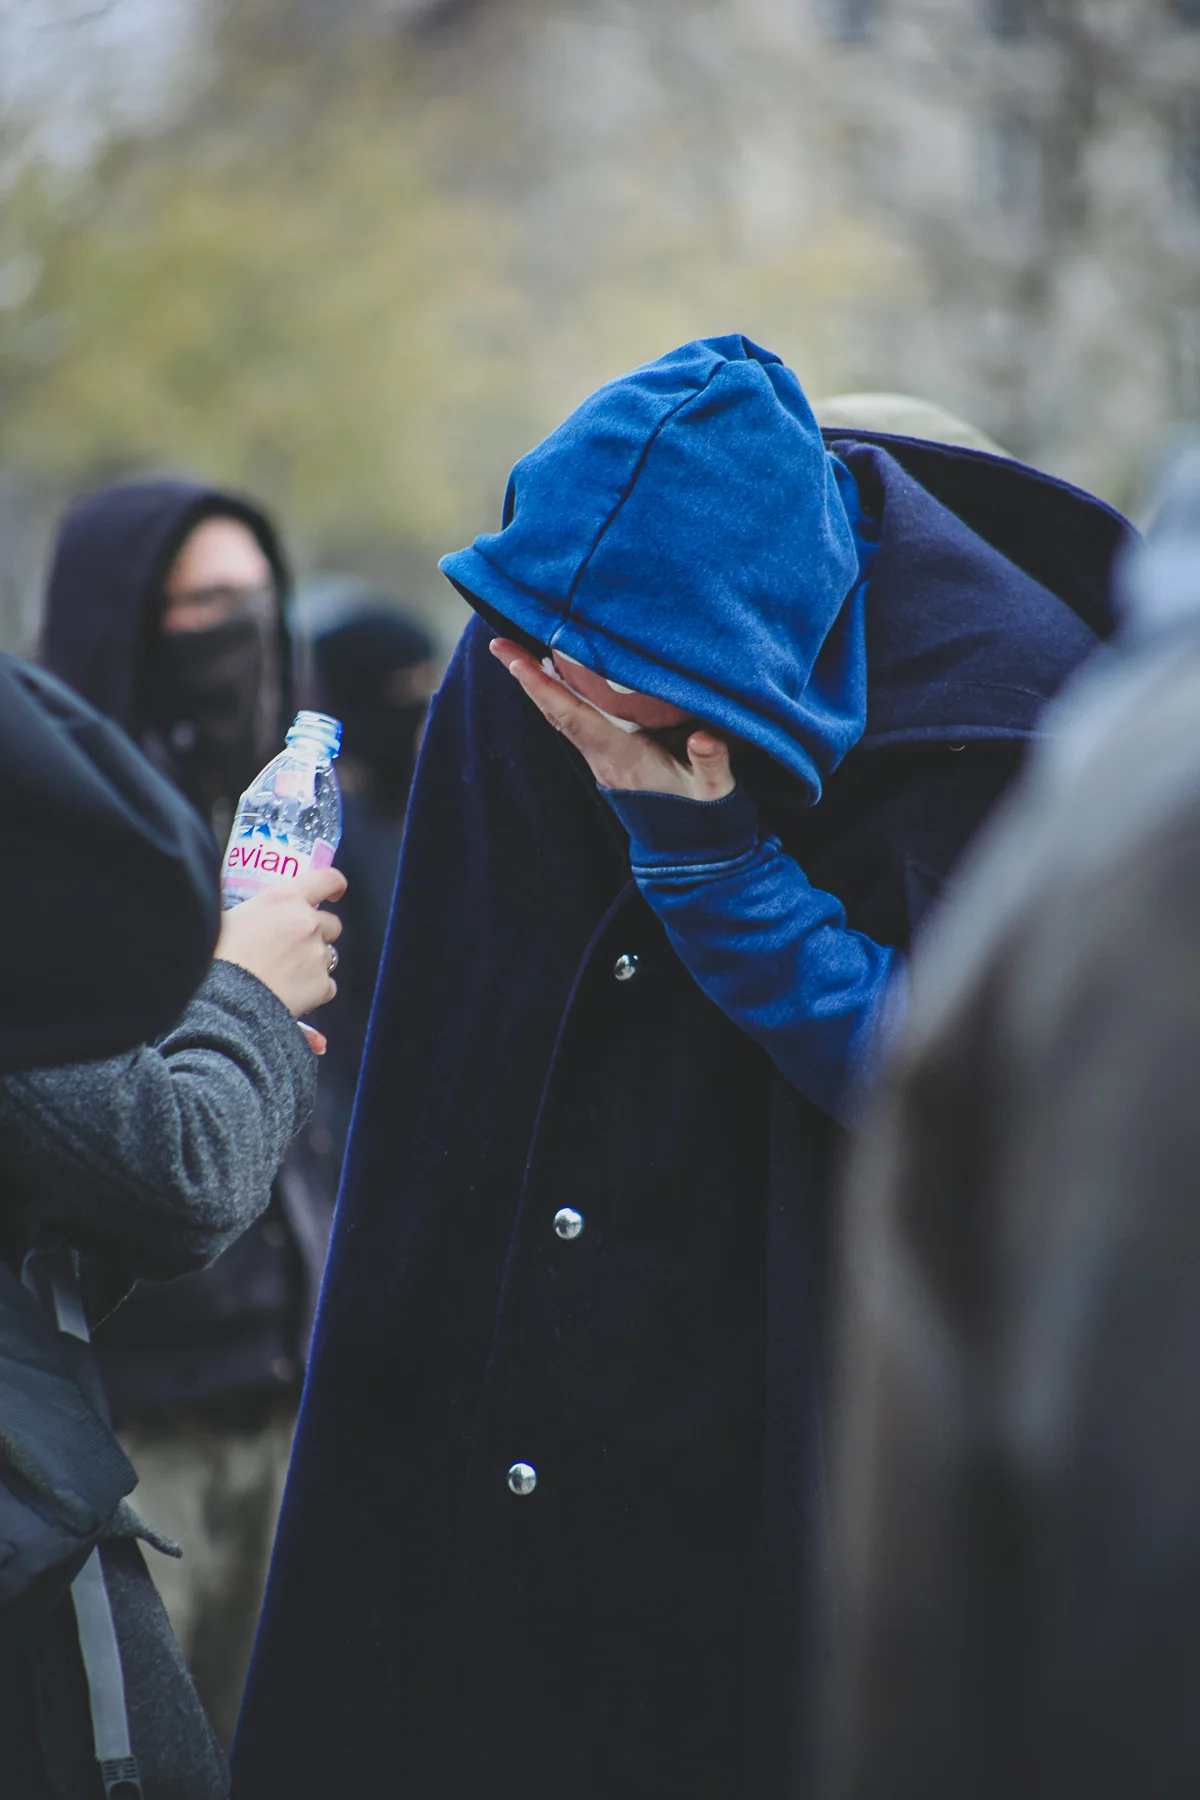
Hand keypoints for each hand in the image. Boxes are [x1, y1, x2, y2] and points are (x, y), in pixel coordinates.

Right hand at [215, 867, 346, 1017]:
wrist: (224, 1002)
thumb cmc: (217, 957)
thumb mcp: (228, 919)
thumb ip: (254, 911)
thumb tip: (252, 913)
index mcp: (285, 901)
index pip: (326, 879)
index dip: (334, 885)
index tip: (335, 893)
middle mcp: (308, 923)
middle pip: (331, 923)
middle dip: (318, 933)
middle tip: (293, 948)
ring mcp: (318, 955)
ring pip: (329, 955)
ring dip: (314, 962)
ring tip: (287, 976)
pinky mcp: (322, 986)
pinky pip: (327, 986)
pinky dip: (314, 991)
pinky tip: (292, 996)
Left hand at [490, 639, 734, 799]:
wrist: (689, 851)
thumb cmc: (701, 816)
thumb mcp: (714, 792)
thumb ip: (712, 763)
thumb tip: (704, 738)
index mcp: (622, 756)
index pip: (574, 716)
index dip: (544, 687)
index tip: (515, 661)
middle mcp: (602, 755)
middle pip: (556, 711)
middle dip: (527, 677)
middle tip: (499, 645)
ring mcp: (602, 758)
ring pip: (562, 715)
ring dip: (540, 685)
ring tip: (519, 652)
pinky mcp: (608, 758)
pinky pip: (575, 721)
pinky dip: (560, 697)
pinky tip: (557, 678)